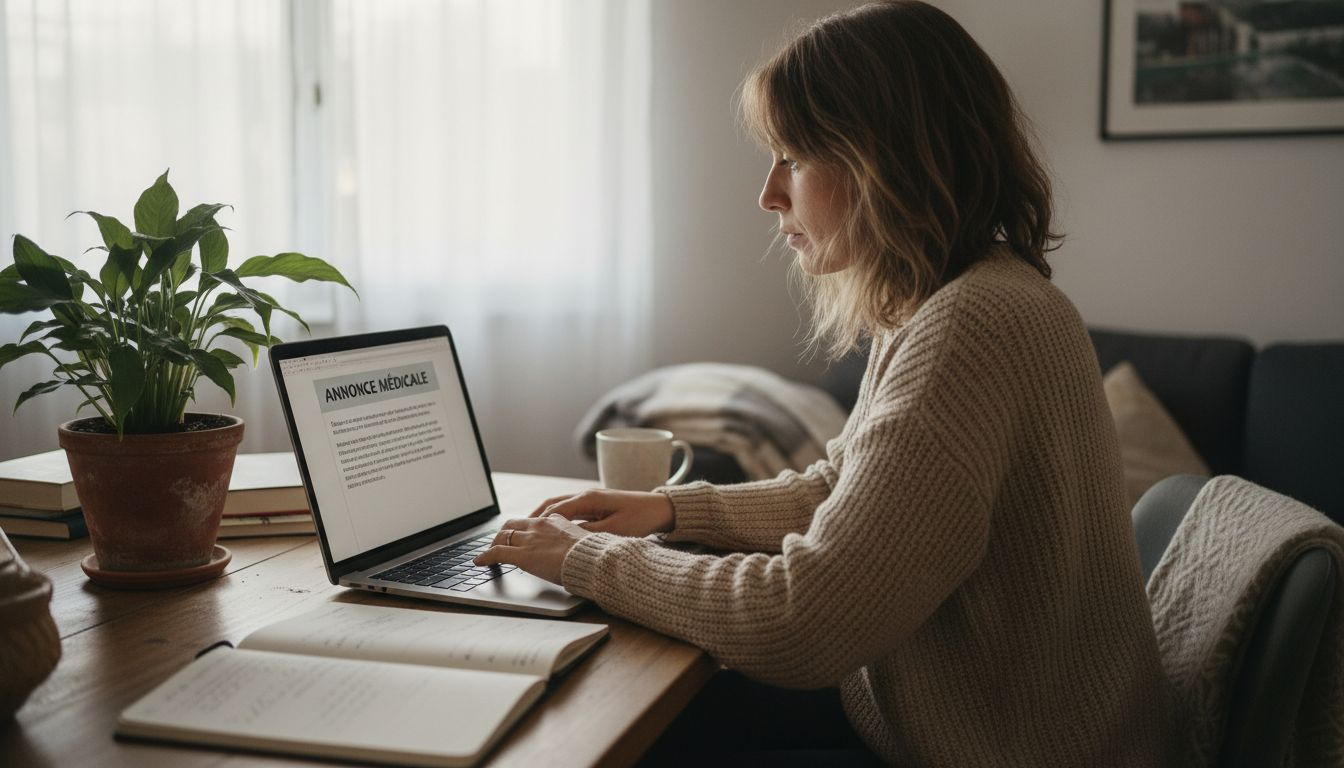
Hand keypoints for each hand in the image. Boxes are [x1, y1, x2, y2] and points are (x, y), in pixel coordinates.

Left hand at [474, 515, 592, 583]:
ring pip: (502, 536)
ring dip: (493, 544)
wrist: (592, 560)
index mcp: (555, 521)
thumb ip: (572, 541)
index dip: (522, 529)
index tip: (519, 535)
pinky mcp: (522, 555)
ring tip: (487, 553)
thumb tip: (571, 548)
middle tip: (498, 542)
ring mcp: (529, 539)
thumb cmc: (592, 555)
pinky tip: (480, 562)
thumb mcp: (583, 541)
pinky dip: (485, 557)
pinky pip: (497, 552)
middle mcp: (539, 526)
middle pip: (512, 525)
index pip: (532, 521)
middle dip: (502, 533)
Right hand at [529, 489, 674, 537]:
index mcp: (588, 499)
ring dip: (543, 517)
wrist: (661, 509)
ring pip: (559, 506)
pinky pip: (569, 511)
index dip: (538, 524)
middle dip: (534, 518)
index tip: (524, 535)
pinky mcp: (596, 505)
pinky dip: (556, 518)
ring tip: (528, 530)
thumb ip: (589, 533)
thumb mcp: (614, 530)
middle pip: (552, 504)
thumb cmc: (641, 518)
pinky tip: (551, 530)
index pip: (555, 511)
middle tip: (517, 531)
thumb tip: (566, 539)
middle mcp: (586, 495)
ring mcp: (590, 499)